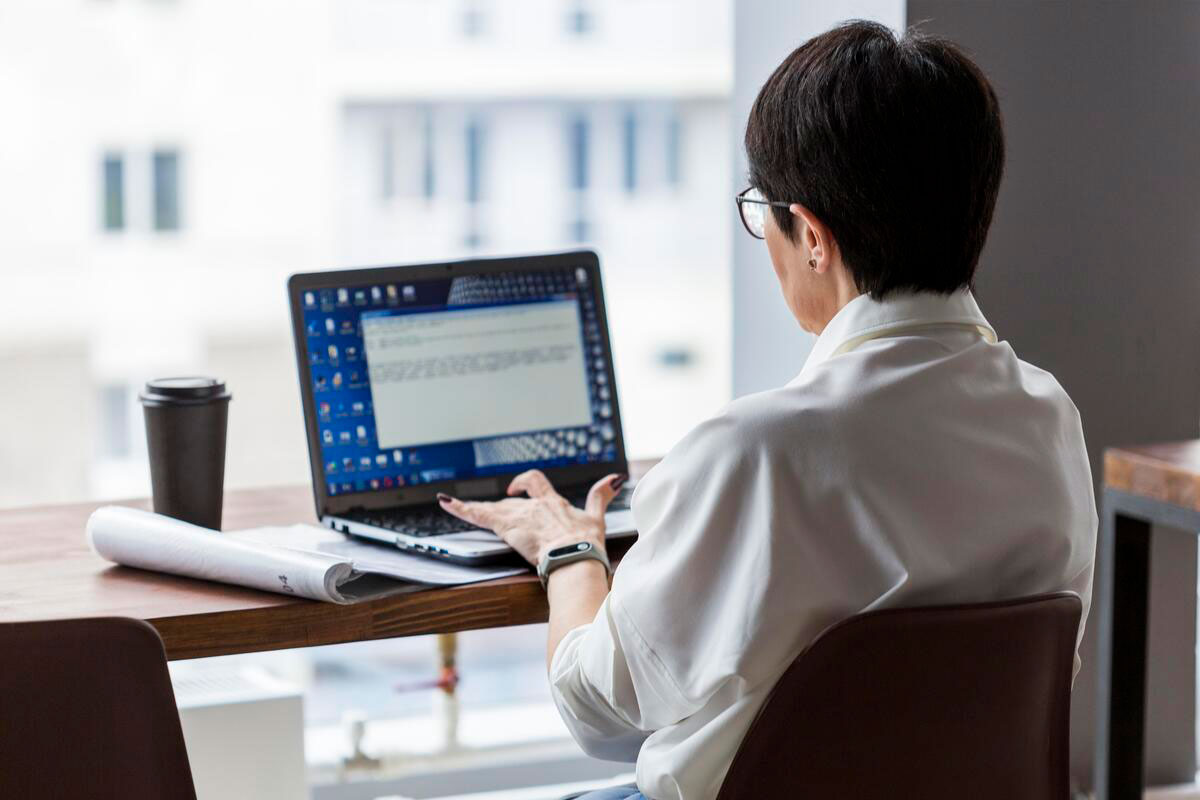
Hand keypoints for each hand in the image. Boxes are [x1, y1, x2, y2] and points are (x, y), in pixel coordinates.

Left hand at [437, 470, 625, 565]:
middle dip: (503, 505)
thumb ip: (601, 496)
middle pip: (511, 501)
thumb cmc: (586, 544)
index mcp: (554, 503)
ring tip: (454, 505)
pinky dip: (460, 507)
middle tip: (496, 510)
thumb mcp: (596, 519)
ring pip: (493, 509)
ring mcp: (519, 516)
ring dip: (476, 509)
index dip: (525, 484)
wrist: (574, 557)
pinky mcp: (506, 527)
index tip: (516, 489)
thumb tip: (615, 478)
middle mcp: (534, 506)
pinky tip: (445, 502)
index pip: (537, 484)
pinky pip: (478, 514)